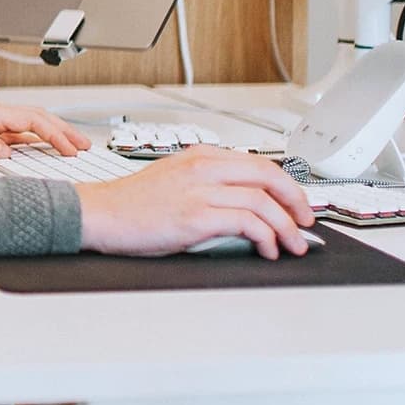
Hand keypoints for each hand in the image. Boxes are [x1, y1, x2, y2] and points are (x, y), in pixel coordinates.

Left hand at [0, 99, 87, 164]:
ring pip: (27, 126)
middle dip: (62, 131)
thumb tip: (7, 150)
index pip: (30, 120)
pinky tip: (41, 147)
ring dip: (51, 134)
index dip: (55, 134)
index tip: (71, 148)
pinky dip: (33, 140)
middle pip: (34, 119)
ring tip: (70, 145)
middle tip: (83, 145)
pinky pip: (13, 134)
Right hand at [77, 145, 315, 257]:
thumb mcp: (173, 179)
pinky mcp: (196, 216)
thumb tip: (244, 205)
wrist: (99, 214)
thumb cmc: (131, 204)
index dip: (287, 185)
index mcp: (200, 156)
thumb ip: (206, 183)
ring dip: (287, 227)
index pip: (258, 163)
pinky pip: (248, 223)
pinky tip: (266, 249)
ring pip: (264, 201)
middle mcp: (203, 168)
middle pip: (269, 175)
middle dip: (297, 201)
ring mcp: (200, 190)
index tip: (297, 204)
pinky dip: (266, 238)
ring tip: (292, 245)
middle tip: (305, 222)